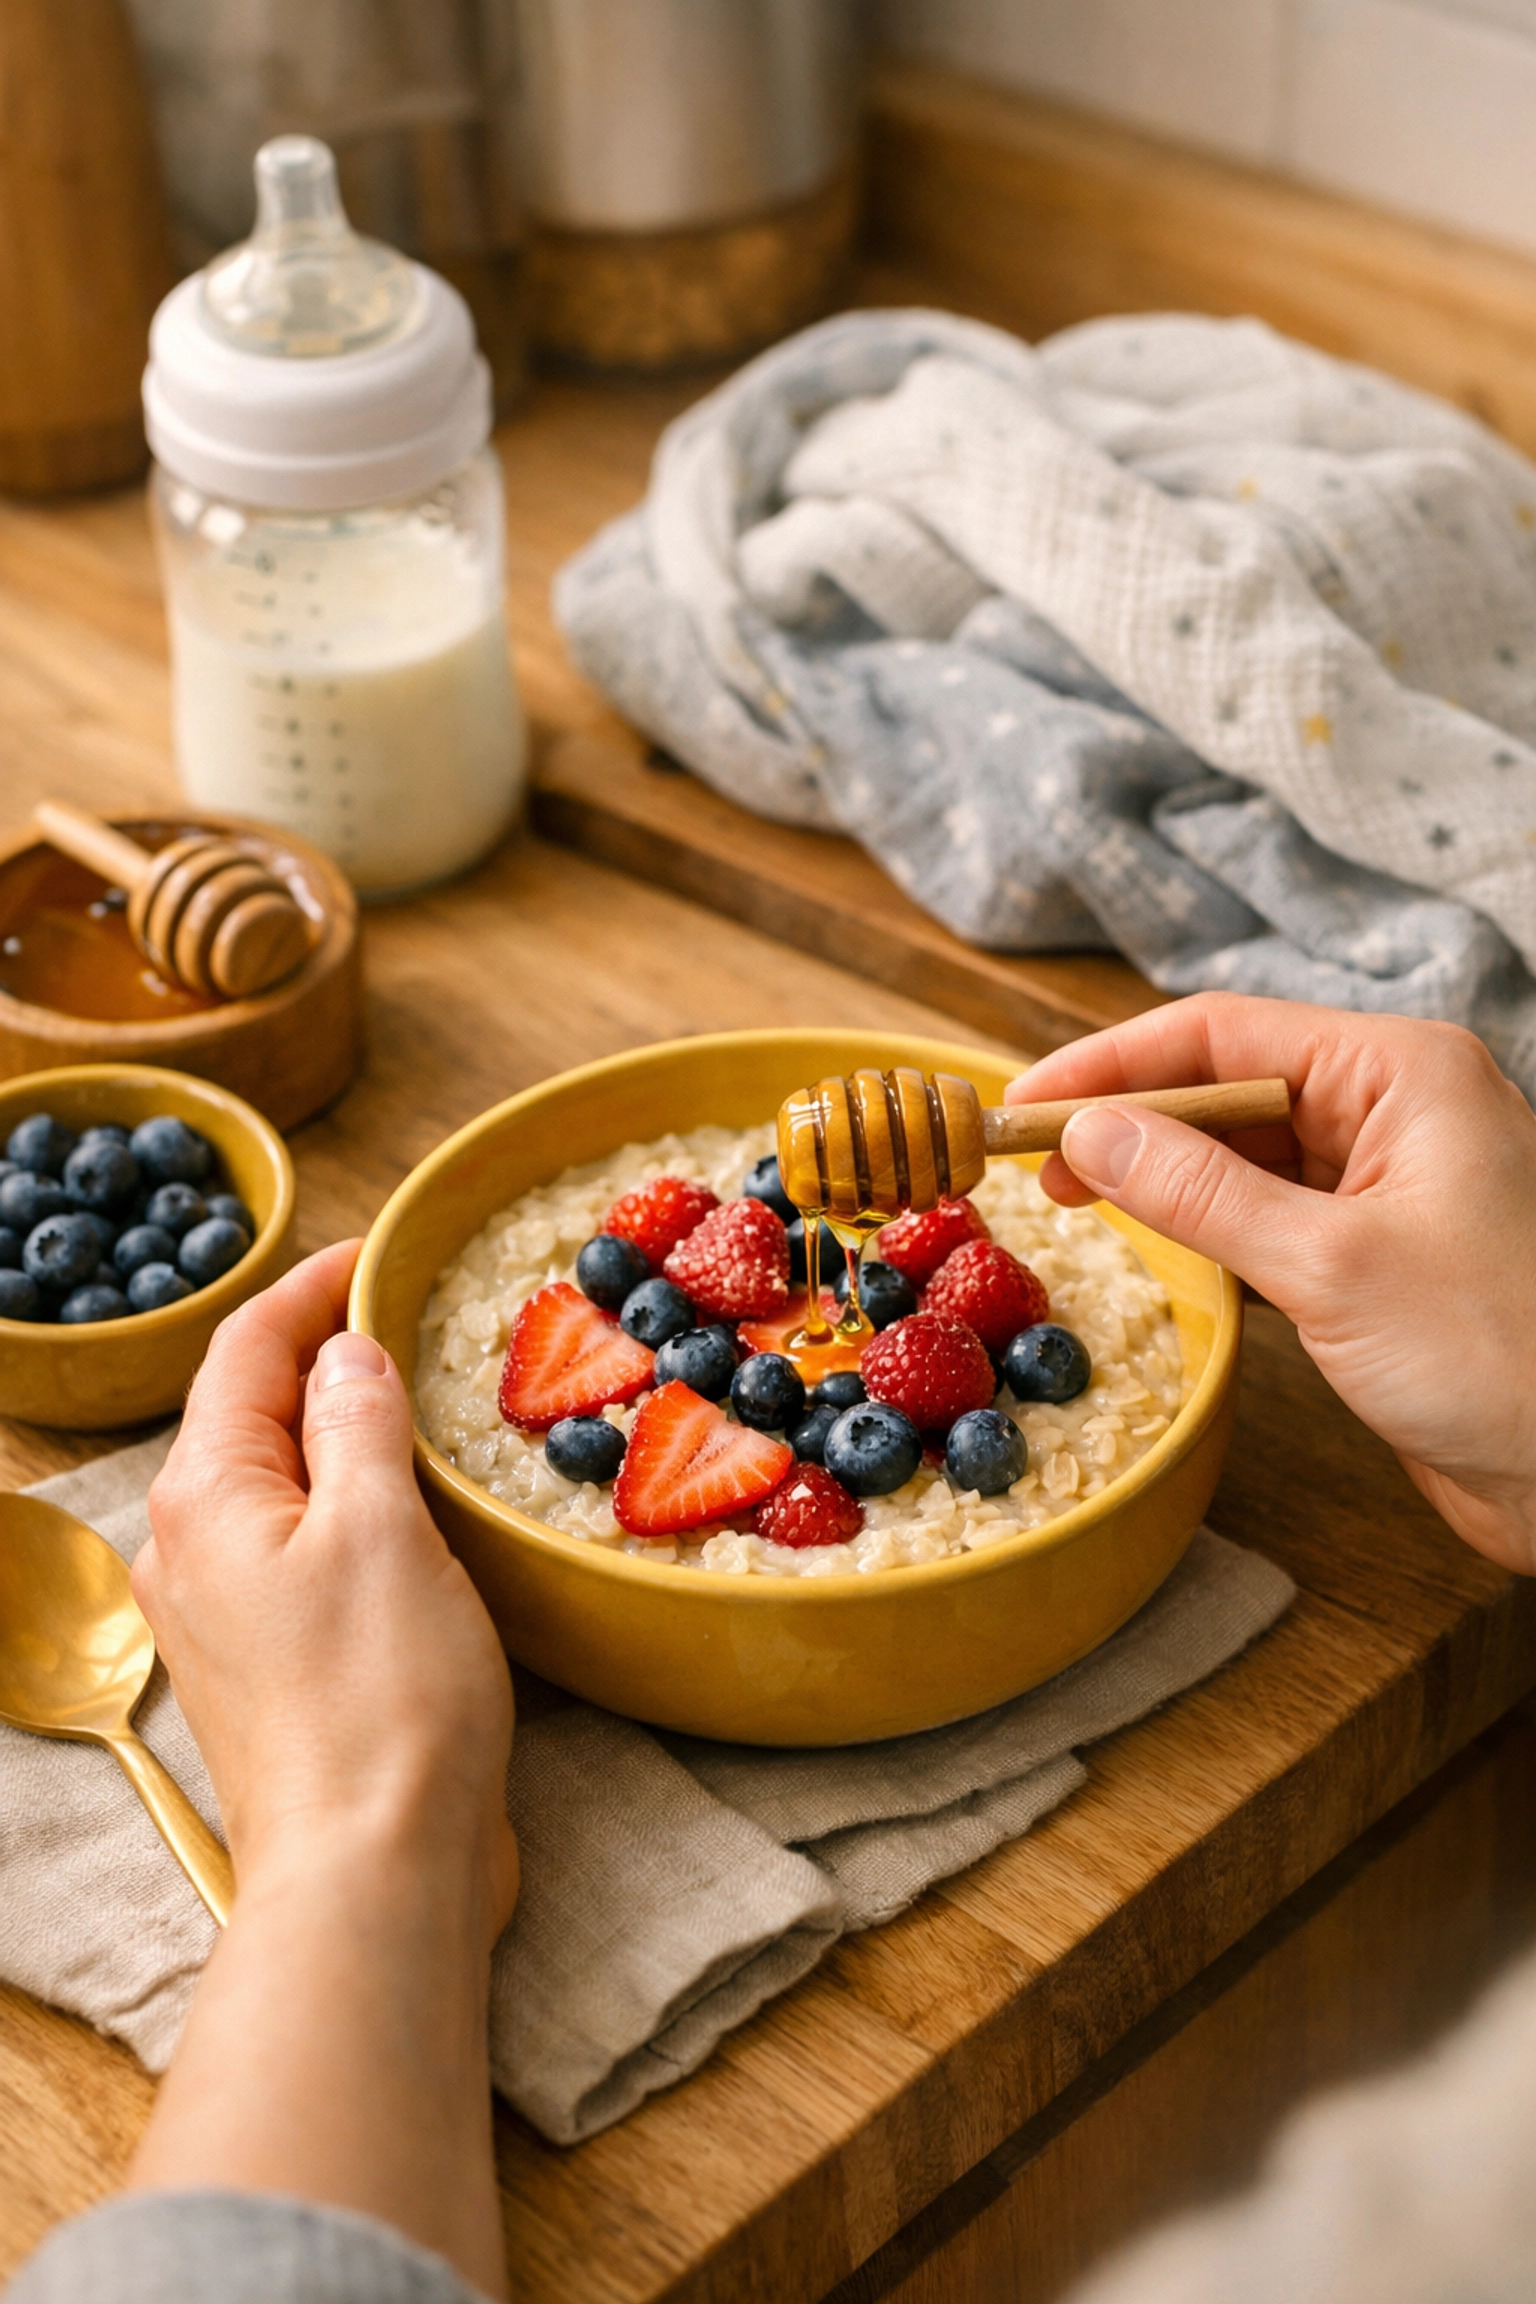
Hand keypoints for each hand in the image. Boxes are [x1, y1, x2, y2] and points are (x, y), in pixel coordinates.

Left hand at [128, 1242, 517, 2296]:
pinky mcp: (278, 1664)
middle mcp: (194, 1549)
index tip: (381, 1250)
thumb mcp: (380, 1525)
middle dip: (327, 1353)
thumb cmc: (380, 1695)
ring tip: (427, 1396)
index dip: (312, 1287)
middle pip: (253, 1412)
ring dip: (346, 1430)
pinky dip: (357, 1502)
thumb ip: (358, 1418)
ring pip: (284, 1483)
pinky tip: (416, 1507)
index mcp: (205, 1497)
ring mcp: (230, 1614)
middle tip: (416, 1315)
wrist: (373, 1869)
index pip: (245, 1350)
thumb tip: (346, 1350)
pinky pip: (309, 1547)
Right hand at [1007, 995, 1535, 1574]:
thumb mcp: (1330, 1265)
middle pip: (1228, 1085)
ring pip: (1244, 1151)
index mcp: (1403, 1071)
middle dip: (1130, 1117)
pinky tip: (1153, 1240)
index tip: (1026, 1102)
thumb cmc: (1503, 1356)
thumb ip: (1200, 1193)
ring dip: (1161, 1172)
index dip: (1113, 1063)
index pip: (1225, 1033)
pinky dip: (1205, 1222)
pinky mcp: (1379, 1254)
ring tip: (1072, 1197)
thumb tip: (1092, 1133)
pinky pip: (1270, 1212)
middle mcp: (1399, 1110)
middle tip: (1035, 1162)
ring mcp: (1391, 1183)